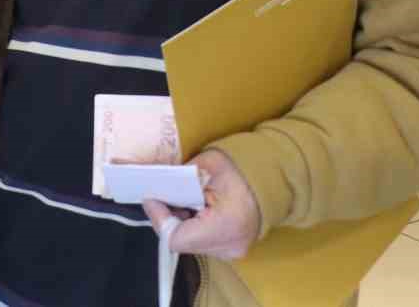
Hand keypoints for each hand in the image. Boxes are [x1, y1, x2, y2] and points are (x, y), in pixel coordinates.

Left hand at [142, 150, 260, 260]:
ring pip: (189, 242)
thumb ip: (174, 180)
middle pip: (181, 241)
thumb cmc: (239, 168)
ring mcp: (232, 252)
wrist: (272, 178)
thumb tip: (146, 184)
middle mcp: (230, 247)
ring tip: (179, 200)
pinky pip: (200, 241)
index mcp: (225, 227)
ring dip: (177, 222)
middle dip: (166, 218)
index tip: (151, 198)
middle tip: (161, 196)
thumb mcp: (203, 167)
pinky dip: (191, 225)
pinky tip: (192, 208)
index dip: (158, 218)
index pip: (176, 237)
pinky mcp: (231, 249)